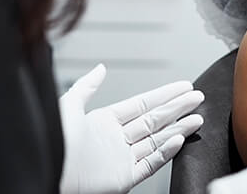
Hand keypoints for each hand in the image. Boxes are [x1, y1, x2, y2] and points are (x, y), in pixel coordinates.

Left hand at [59, 64, 203, 193]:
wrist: (49, 173)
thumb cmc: (53, 143)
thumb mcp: (69, 106)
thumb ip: (87, 86)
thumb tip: (100, 68)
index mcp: (103, 122)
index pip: (142, 104)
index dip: (164, 95)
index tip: (183, 87)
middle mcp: (115, 139)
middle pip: (154, 120)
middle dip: (177, 108)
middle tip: (197, 98)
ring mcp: (121, 159)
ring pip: (157, 141)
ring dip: (178, 129)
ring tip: (197, 118)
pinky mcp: (124, 178)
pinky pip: (150, 163)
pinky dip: (166, 153)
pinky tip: (179, 140)